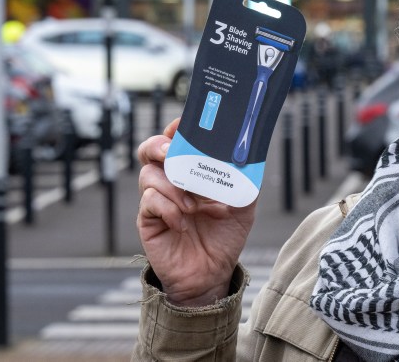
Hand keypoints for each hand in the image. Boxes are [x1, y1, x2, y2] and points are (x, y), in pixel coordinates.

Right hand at [137, 118, 255, 306]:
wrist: (212, 273)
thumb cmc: (224, 235)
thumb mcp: (243, 204)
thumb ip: (244, 179)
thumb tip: (249, 156)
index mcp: (190, 169)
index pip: (175, 139)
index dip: (176, 129)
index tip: (184, 125)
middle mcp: (170, 180)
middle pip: (149, 149)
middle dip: (160, 146)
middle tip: (175, 153)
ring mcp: (157, 199)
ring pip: (149, 175)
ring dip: (173, 186)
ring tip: (194, 206)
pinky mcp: (148, 220)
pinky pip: (149, 202)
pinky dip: (168, 209)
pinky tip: (183, 222)